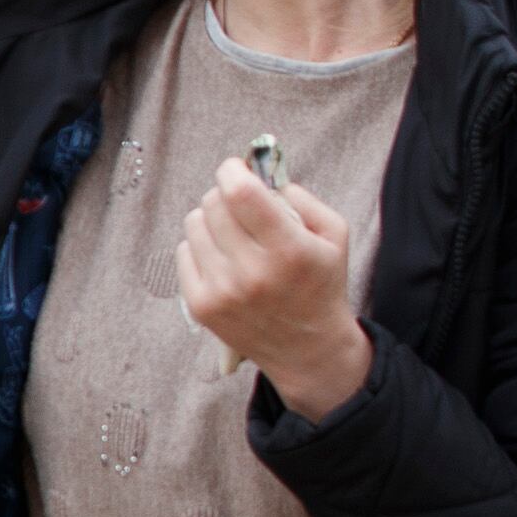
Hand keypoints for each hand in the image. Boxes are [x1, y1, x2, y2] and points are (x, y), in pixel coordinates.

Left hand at [178, 157, 372, 417]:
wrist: (307, 348)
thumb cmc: (321, 283)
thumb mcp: (332, 234)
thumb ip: (300, 197)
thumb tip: (259, 174)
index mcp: (288, 250)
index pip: (240, 194)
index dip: (232, 171)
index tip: (236, 168)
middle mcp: (251, 271)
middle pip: (213, 204)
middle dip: (226, 194)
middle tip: (241, 204)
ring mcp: (221, 291)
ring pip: (194, 224)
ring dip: (211, 219)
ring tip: (234, 234)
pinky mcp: (200, 305)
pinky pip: (184, 251)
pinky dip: (200, 246)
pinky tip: (223, 257)